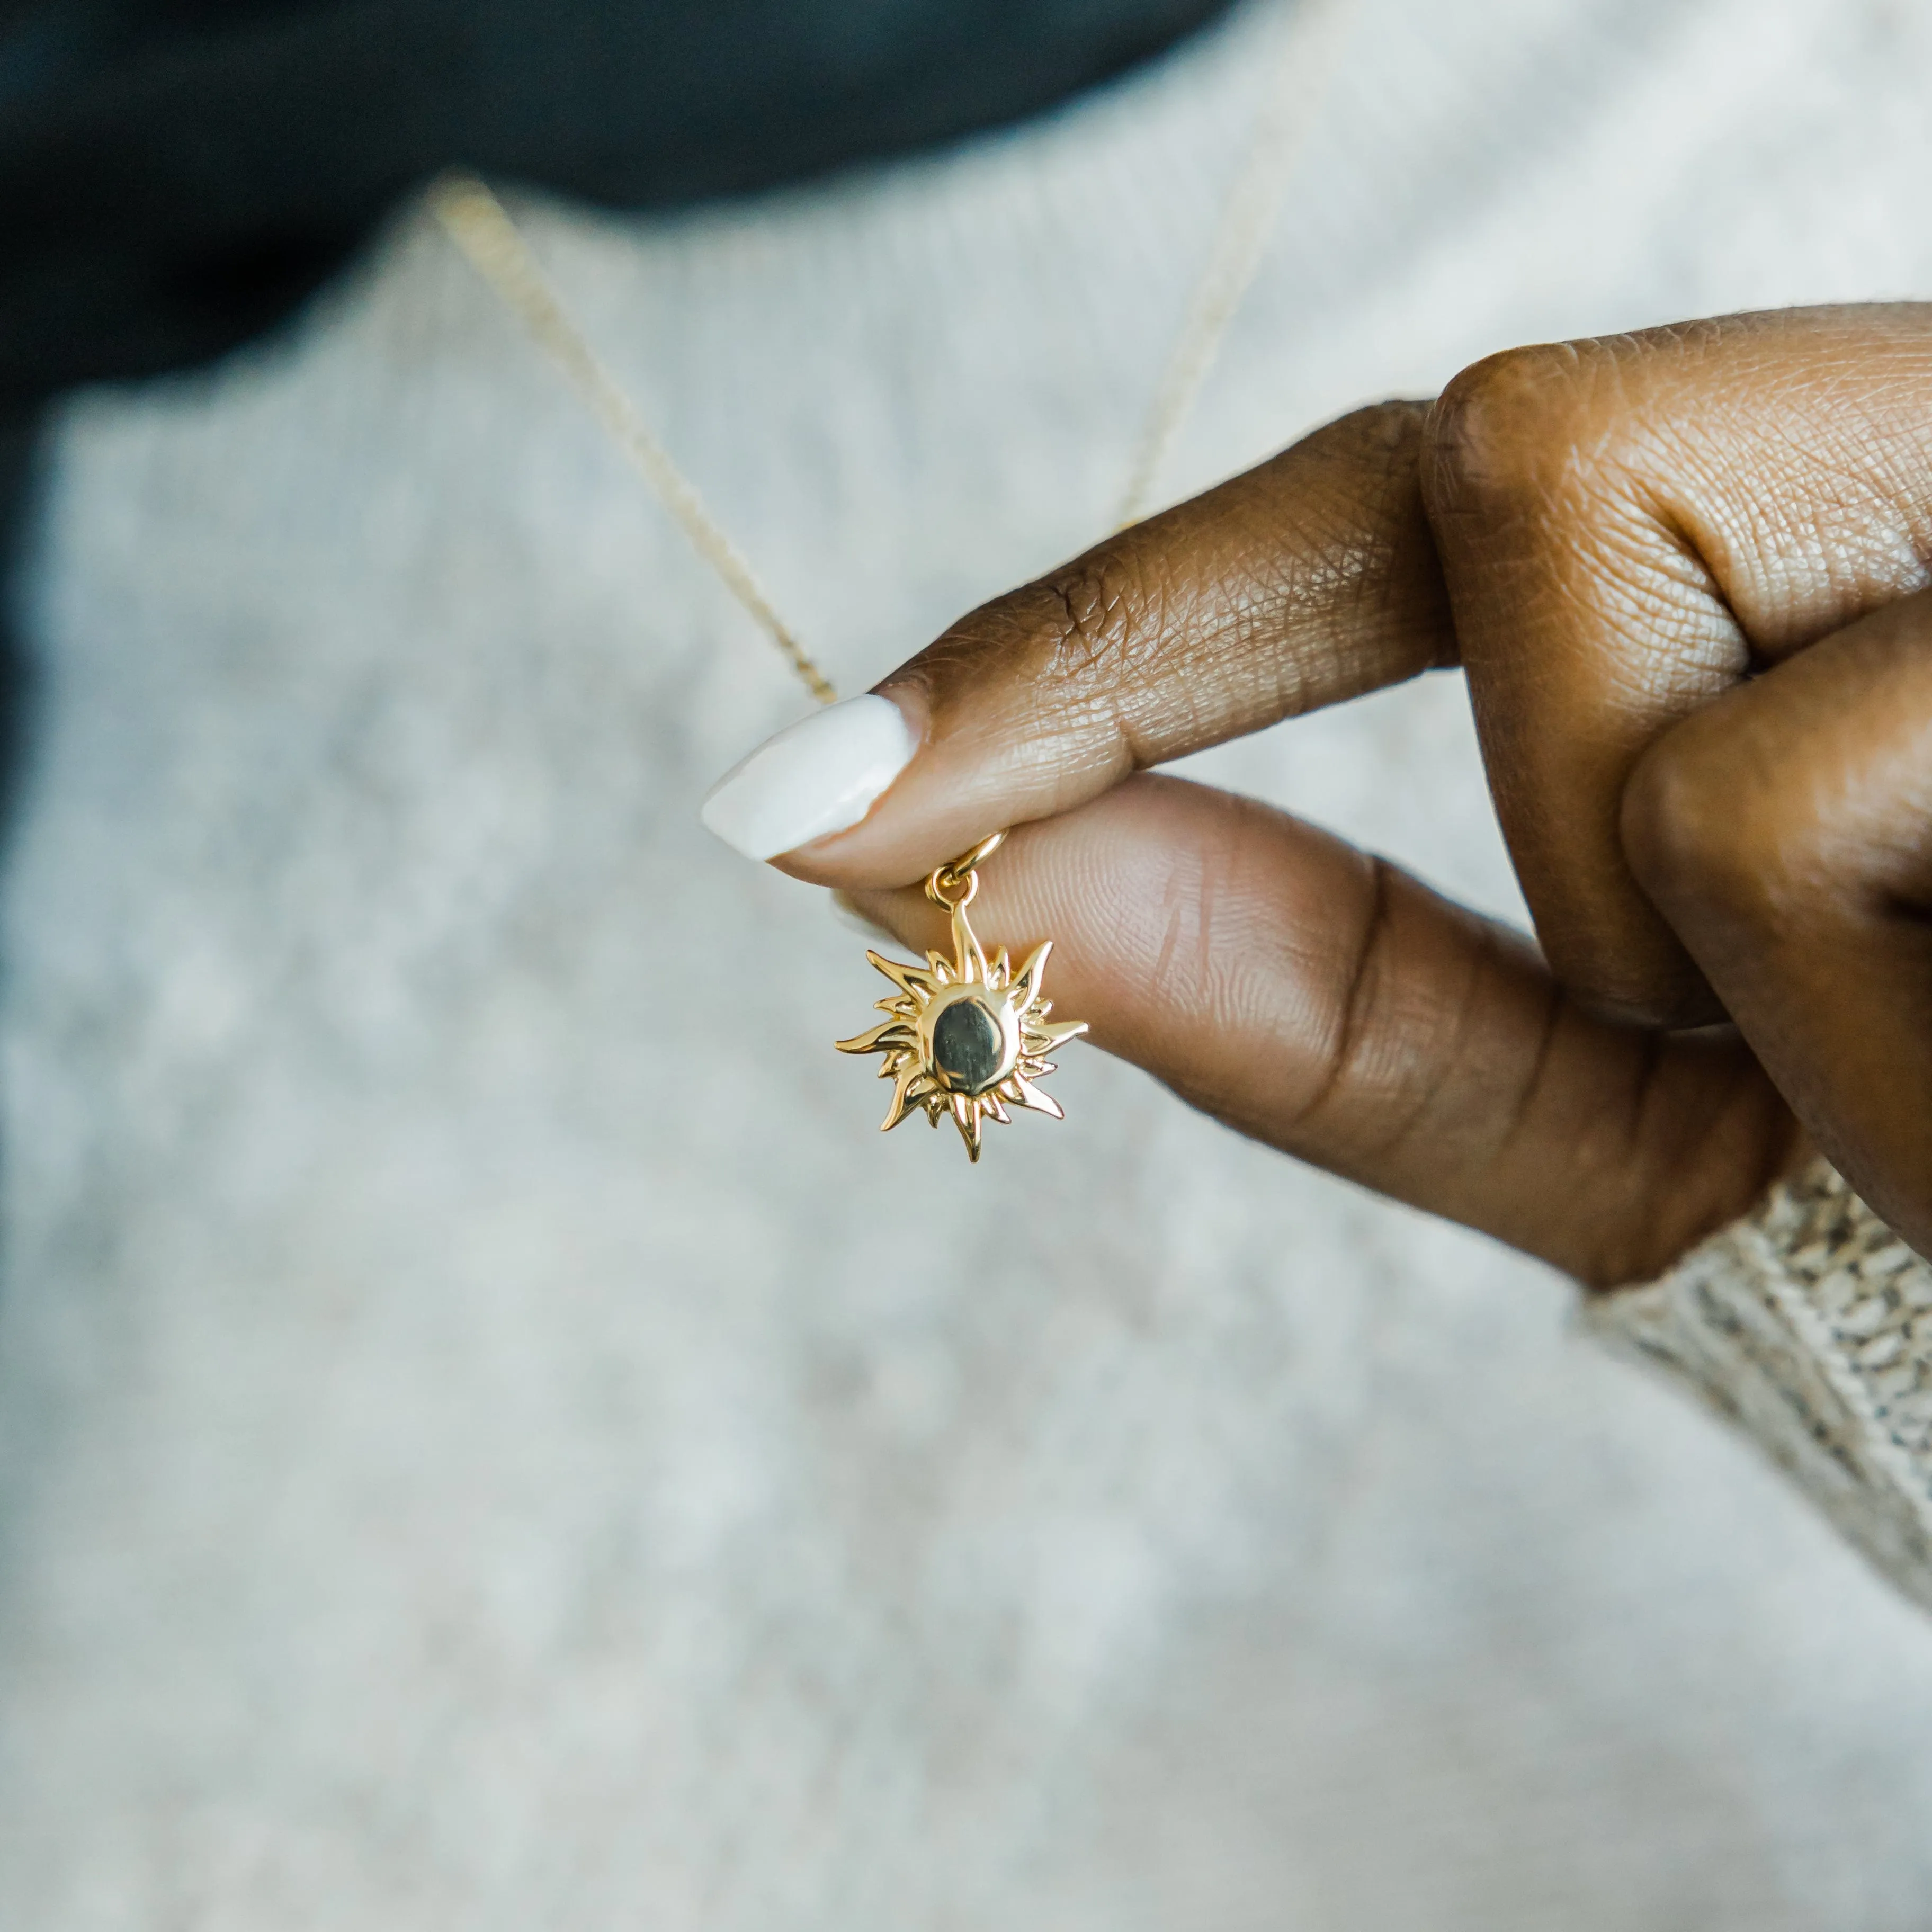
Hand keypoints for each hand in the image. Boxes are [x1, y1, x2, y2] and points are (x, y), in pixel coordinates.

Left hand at [766, 306, 1931, 1285]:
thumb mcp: (1643, 1120)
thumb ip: (1328, 994)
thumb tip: (970, 874)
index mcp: (1836, 554)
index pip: (1403, 495)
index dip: (1098, 626)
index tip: (807, 785)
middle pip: (1509, 443)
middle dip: (1542, 780)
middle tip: (1726, 1007)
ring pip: (1636, 643)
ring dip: (1702, 951)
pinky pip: (1781, 809)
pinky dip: (1849, 1055)